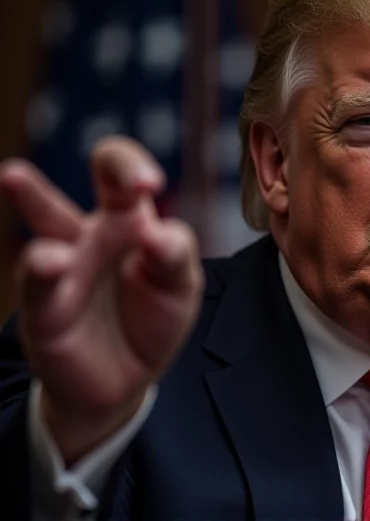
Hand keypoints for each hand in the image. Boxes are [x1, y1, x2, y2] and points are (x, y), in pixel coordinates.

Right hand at [0, 136, 202, 463]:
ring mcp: (67, 264)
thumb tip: (158, 234)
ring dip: (34, 198)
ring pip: (48, 224)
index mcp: (131, 220)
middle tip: (133, 182)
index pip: (126, 176)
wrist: (124, 378)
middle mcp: (96, 231)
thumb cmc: (153, 319)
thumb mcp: (179, 288)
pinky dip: (44, 270)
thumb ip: (175, 257)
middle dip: (119, 165)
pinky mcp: (46, 306)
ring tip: (14, 175)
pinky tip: (52, 261)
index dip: (135, 168)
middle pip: (103, 179)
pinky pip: (39, 282)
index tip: (151, 186)